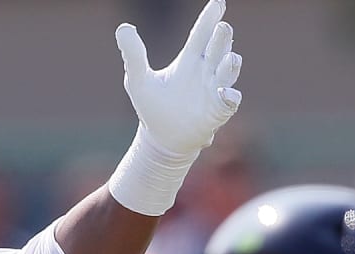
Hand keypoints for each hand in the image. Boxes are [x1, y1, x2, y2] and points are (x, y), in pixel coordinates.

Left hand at [116, 0, 241, 155]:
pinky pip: (229, 102)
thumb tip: (123, 28)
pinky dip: (228, 96)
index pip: (201, 34)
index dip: (209, 18)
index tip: (218, 2)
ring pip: (228, 72)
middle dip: (222, 38)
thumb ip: (133, 55)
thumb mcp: (137, 80)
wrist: (161, 139)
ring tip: (229, 57)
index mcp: (189, 60)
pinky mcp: (218, 111)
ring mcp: (215, 90)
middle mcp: (206, 71)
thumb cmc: (152, 106)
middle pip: (218, 49)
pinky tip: (223, 92)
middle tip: (222, 27)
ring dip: (230, 64)